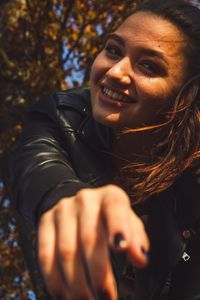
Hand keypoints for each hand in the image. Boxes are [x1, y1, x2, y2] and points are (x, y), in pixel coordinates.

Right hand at [38, 184, 148, 299]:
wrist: (80, 204)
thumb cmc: (109, 217)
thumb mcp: (128, 221)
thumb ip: (136, 237)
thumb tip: (139, 258)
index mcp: (110, 196)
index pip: (115, 208)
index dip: (118, 228)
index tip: (122, 250)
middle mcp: (85, 200)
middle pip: (89, 239)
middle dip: (98, 276)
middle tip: (106, 298)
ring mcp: (62, 210)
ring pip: (66, 252)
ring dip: (77, 285)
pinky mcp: (45, 222)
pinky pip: (46, 256)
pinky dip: (55, 282)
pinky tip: (65, 296)